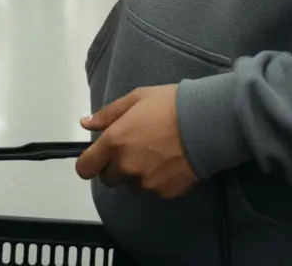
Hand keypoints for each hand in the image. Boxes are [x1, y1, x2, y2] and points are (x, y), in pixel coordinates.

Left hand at [75, 85, 197, 199]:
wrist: (206, 122)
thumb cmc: (170, 104)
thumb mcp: (136, 99)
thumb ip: (108, 114)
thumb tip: (85, 123)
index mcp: (114, 142)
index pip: (85, 168)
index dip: (89, 163)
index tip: (98, 158)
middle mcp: (126, 167)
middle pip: (109, 179)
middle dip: (117, 167)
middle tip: (136, 149)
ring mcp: (145, 183)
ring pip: (132, 185)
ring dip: (138, 174)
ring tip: (157, 154)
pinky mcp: (164, 193)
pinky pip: (153, 190)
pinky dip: (158, 180)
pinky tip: (171, 162)